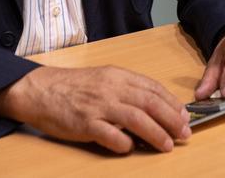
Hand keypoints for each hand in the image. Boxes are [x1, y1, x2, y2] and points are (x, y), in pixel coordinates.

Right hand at [0, 65, 190, 152]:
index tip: (184, 116)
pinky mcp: (85, 123)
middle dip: (171, 119)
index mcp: (117, 76)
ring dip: (156, 134)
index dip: (172, 103)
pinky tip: (130, 148)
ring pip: (137, 119)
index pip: (153, 88)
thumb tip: (154, 107)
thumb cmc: (72, 86)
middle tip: (184, 133)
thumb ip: (126, 89)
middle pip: (150, 103)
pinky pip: (111, 135)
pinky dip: (125, 143)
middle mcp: (111, 88)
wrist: (39, 89)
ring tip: (168, 145)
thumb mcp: (103, 78)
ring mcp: (98, 106)